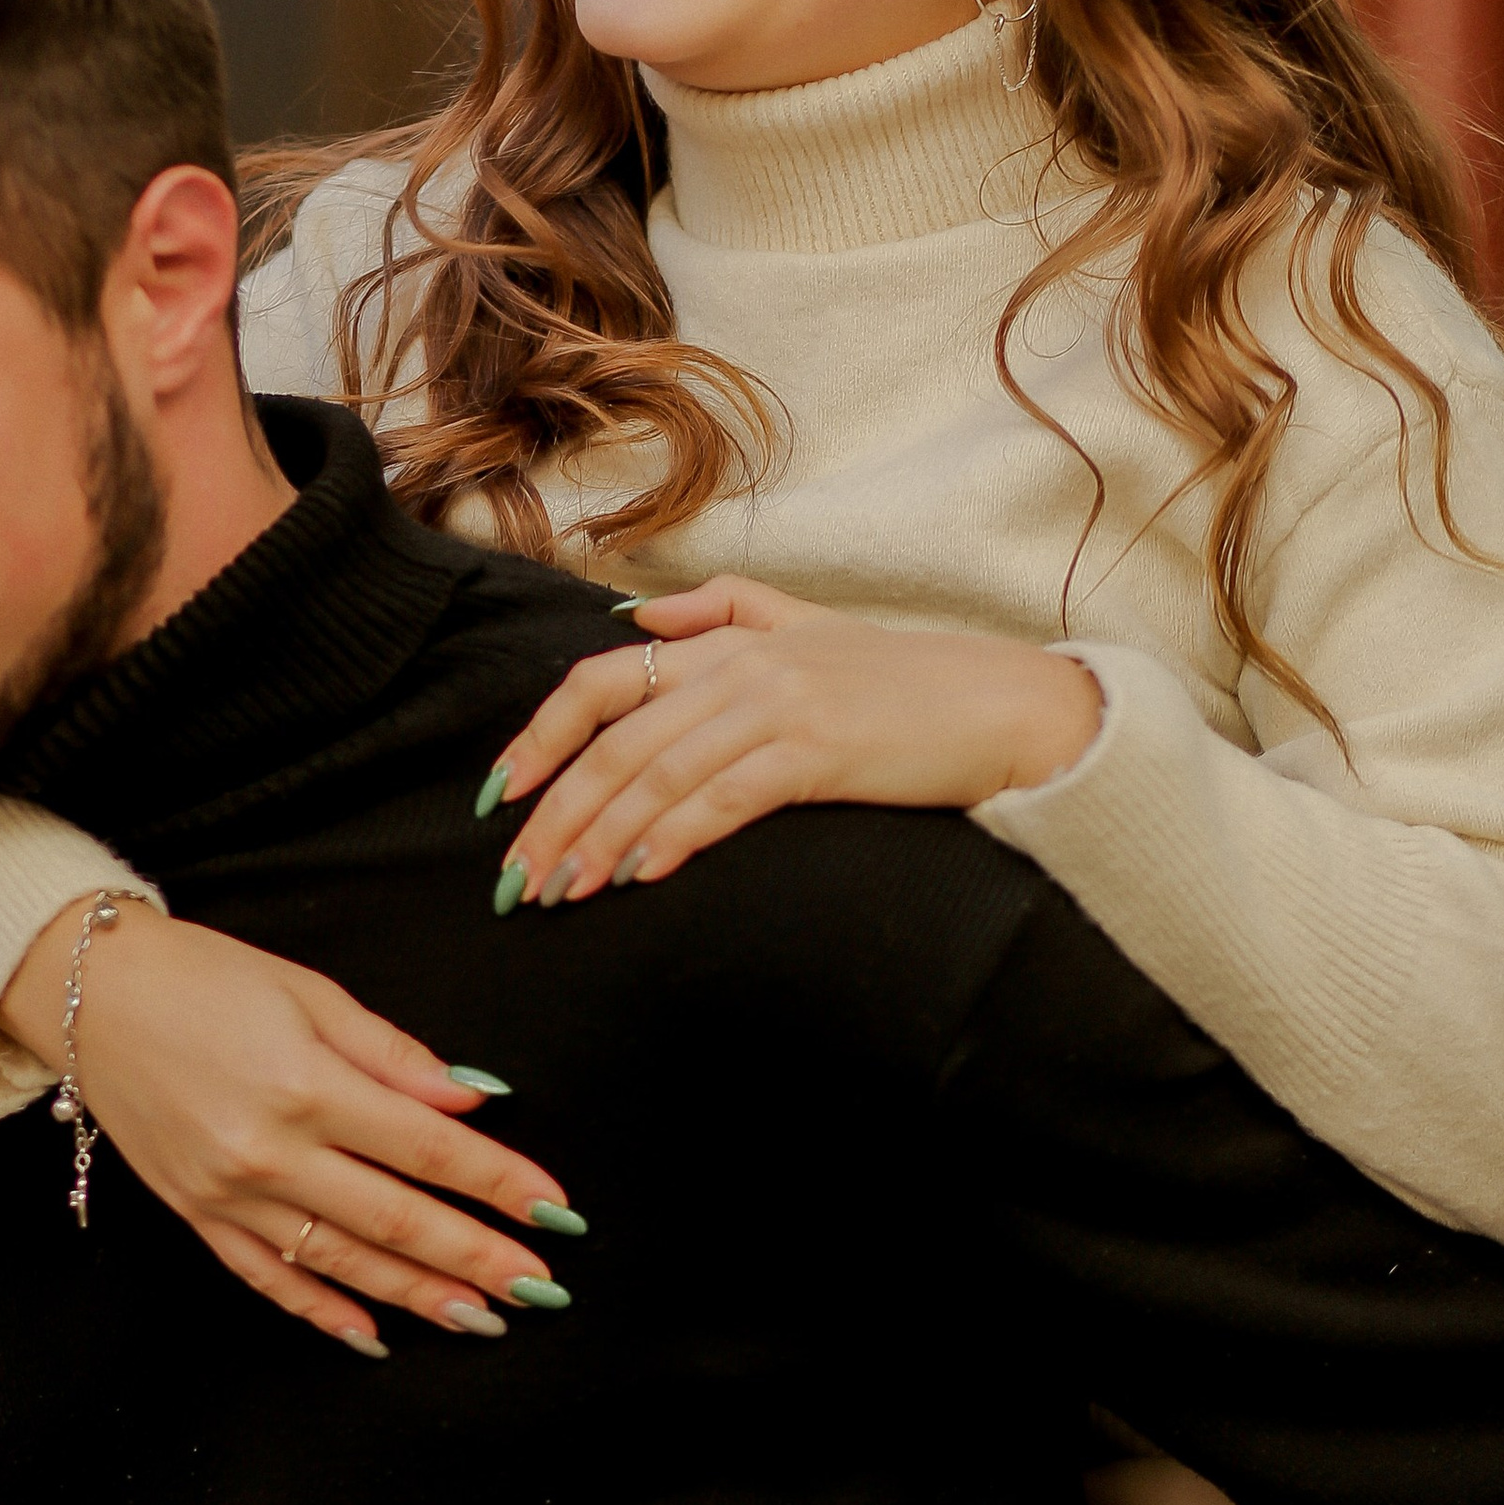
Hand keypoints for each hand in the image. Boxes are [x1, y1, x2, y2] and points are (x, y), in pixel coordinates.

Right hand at [0, 902, 580, 1353]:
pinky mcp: (196, 1214)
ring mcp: (229, 1193)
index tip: (555, 1209)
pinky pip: (268, 1278)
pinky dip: (322, 1311)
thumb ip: (393, 1054)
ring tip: (481, 1318)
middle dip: (475, 1256)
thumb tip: (473, 1097)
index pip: (428, 1146)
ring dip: (417, 1294)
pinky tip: (373, 1335)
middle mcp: (270, 1151)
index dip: (498, 1182)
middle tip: (539, 1288)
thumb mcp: (311, 992)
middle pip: (394, 1219)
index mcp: (307, 1085)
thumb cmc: (205, 977)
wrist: (87, 992)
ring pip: (341, 1262)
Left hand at [486, 577, 1101, 907]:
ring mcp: (778, 705)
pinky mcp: (817, 753)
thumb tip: (634, 619)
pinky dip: (671, 838)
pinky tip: (639, 875)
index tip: (499, 796)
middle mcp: (740, 665)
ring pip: (656, 776)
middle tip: (517, 879)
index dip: (541, 736)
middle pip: (614, 741)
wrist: (1004, 706)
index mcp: (727, 639)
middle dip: (555, 814)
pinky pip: (722, 800)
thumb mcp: (807, 625)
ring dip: (600, 840)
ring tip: (561, 892)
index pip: (601, 679)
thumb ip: (721, 611)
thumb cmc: (906, 681)